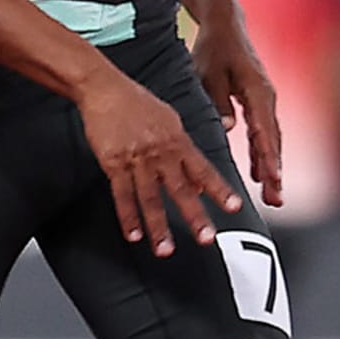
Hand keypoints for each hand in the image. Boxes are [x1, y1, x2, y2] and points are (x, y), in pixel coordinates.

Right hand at [74, 70, 242, 257]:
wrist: (104, 88)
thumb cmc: (137, 102)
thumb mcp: (170, 121)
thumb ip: (186, 151)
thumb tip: (199, 183)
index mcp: (177, 141)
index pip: (204, 170)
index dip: (220, 190)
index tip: (235, 208)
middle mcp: (160, 153)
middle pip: (180, 189)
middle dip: (194, 216)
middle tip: (205, 238)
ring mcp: (136, 159)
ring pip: (149, 198)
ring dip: (158, 226)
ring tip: (165, 250)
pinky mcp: (113, 163)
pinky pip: (122, 194)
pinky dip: (128, 216)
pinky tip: (133, 234)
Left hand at [192, 22, 283, 206]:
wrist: (225, 26)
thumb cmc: (214, 48)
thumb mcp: (209, 71)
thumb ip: (218, 99)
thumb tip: (229, 128)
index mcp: (256, 90)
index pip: (264, 129)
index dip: (268, 155)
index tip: (272, 177)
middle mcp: (266, 98)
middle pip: (272, 140)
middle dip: (274, 171)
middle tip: (275, 199)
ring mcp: (264, 101)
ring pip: (270, 139)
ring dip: (271, 167)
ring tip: (272, 197)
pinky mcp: (258, 103)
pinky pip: (263, 133)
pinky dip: (263, 153)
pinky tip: (259, 174)